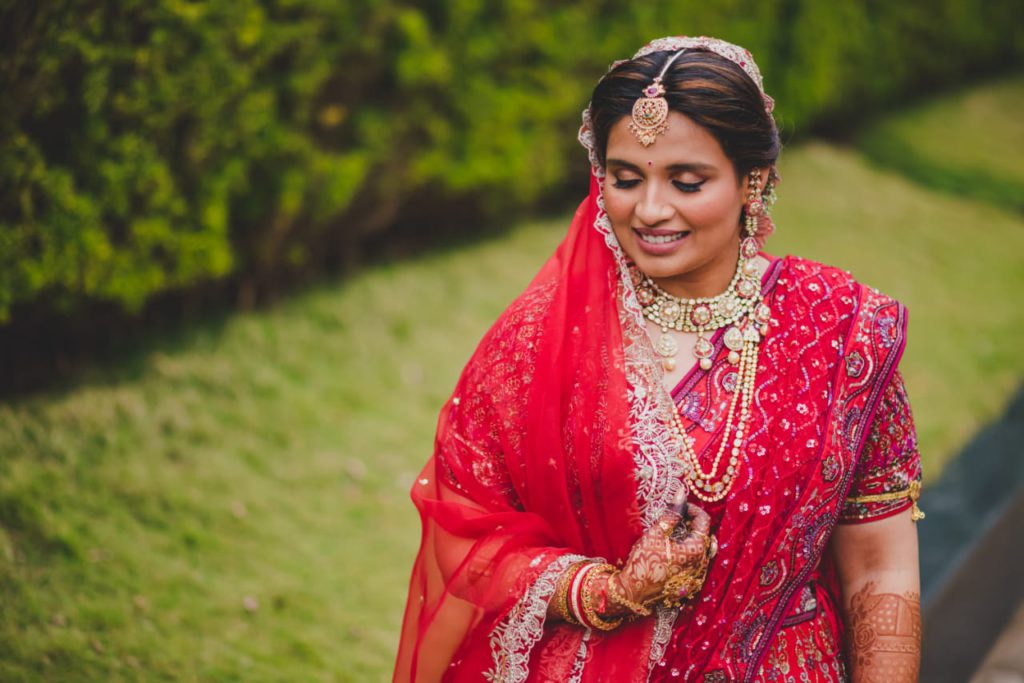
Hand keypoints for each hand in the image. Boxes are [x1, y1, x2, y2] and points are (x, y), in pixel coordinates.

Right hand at [608, 491, 711, 611]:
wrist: (633, 593)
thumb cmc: (644, 561)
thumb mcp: (656, 533)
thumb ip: (672, 513)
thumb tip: (681, 493)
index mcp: (697, 550)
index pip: (703, 521)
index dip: (690, 509)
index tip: (676, 507)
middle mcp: (702, 565)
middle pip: (704, 536)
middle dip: (691, 524)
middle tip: (674, 520)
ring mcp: (697, 577)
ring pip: (701, 552)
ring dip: (689, 540)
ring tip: (671, 537)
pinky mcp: (689, 586)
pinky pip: (695, 566)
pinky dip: (687, 555)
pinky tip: (671, 554)